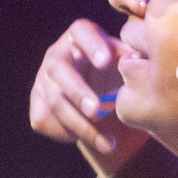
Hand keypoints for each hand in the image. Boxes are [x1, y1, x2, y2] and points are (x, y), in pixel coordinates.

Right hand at [30, 19, 147, 175]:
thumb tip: (140, 58)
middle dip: (77, 91)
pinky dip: (69, 133)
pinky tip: (94, 140)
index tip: (106, 61)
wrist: (93, 87)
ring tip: (110, 144)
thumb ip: (132, 55)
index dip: (92, 45)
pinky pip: (45, 121)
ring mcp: (43, 80)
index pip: (81, 32)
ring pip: (54, 102)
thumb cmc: (113, 69)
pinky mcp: (38, 103)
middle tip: (96, 110)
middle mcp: (56, 55)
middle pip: (58, 69)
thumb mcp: (124, 58)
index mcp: (79, 36)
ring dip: (81, 125)